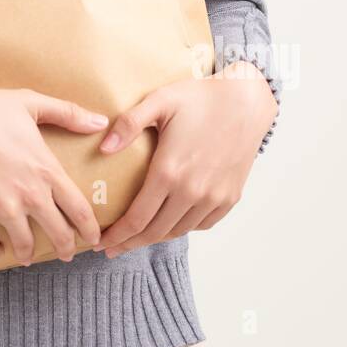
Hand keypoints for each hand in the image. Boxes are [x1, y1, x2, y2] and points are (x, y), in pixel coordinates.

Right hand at [0, 87, 107, 264]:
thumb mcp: (29, 102)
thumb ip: (67, 113)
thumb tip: (101, 122)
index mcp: (47, 170)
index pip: (79, 209)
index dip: (90, 229)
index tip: (93, 239)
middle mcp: (31, 195)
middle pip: (58, 234)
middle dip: (65, 249)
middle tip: (66, 254)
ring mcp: (4, 209)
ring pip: (25, 246)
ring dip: (28, 254)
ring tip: (26, 255)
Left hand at [92, 61, 278, 256]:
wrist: (245, 101)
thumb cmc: (200, 98)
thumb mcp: (159, 101)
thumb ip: (128, 124)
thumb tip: (103, 149)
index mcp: (169, 171)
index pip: (136, 218)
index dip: (117, 236)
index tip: (100, 244)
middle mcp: (192, 191)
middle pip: (155, 232)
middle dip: (129, 244)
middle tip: (110, 249)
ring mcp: (214, 197)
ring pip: (178, 231)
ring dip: (155, 238)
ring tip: (136, 237)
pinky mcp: (229, 198)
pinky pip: (201, 224)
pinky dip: (182, 228)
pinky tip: (169, 222)